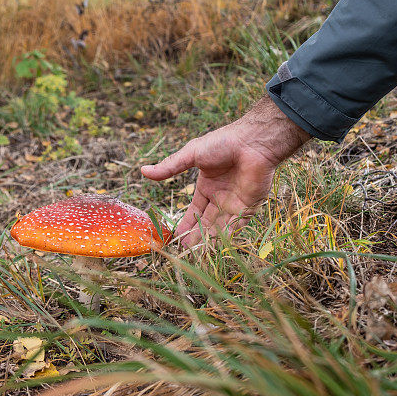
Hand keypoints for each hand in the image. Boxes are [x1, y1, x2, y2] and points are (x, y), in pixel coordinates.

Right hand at [141, 95, 310, 246]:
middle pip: (206, 222)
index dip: (186, 224)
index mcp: (207, 186)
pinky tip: (215, 247)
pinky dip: (227, 237)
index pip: (194, 210)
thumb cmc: (223, 143)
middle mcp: (221, 197)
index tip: (175, 238)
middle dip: (195, 236)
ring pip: (220, 227)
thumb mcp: (191, 154)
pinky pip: (237, 225)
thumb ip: (170, 167)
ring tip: (196, 254)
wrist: (253, 142)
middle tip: (184, 252)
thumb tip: (143, 171)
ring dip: (209, 240)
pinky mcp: (250, 206)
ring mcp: (235, 202)